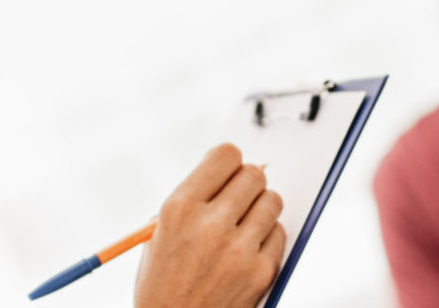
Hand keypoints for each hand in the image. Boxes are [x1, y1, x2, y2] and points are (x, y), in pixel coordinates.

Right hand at [135, 143, 285, 307]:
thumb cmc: (163, 283)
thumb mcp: (159, 234)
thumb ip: (192, 200)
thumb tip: (232, 171)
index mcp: (179, 209)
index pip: (225, 155)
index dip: (229, 161)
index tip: (228, 171)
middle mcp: (210, 224)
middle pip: (253, 174)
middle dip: (247, 182)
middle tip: (239, 196)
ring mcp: (239, 249)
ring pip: (272, 200)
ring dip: (260, 207)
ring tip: (244, 223)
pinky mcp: (261, 272)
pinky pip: (279, 232)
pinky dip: (268, 236)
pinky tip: (249, 248)